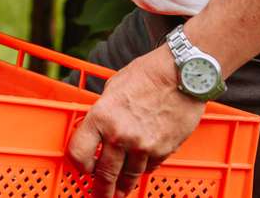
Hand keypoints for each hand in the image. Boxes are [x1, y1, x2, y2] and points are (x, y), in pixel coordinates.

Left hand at [67, 45, 205, 196]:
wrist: (181, 74)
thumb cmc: (146, 76)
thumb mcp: (113, 89)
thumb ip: (103, 113)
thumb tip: (97, 130)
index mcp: (101, 117)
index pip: (78, 152)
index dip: (78, 164)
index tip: (81, 169)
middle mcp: (119, 135)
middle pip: (104, 174)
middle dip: (101, 189)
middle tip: (100, 197)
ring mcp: (142, 146)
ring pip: (128, 176)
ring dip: (122, 186)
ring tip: (119, 193)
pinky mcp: (162, 151)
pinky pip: (148, 168)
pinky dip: (142, 170)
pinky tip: (139, 172)